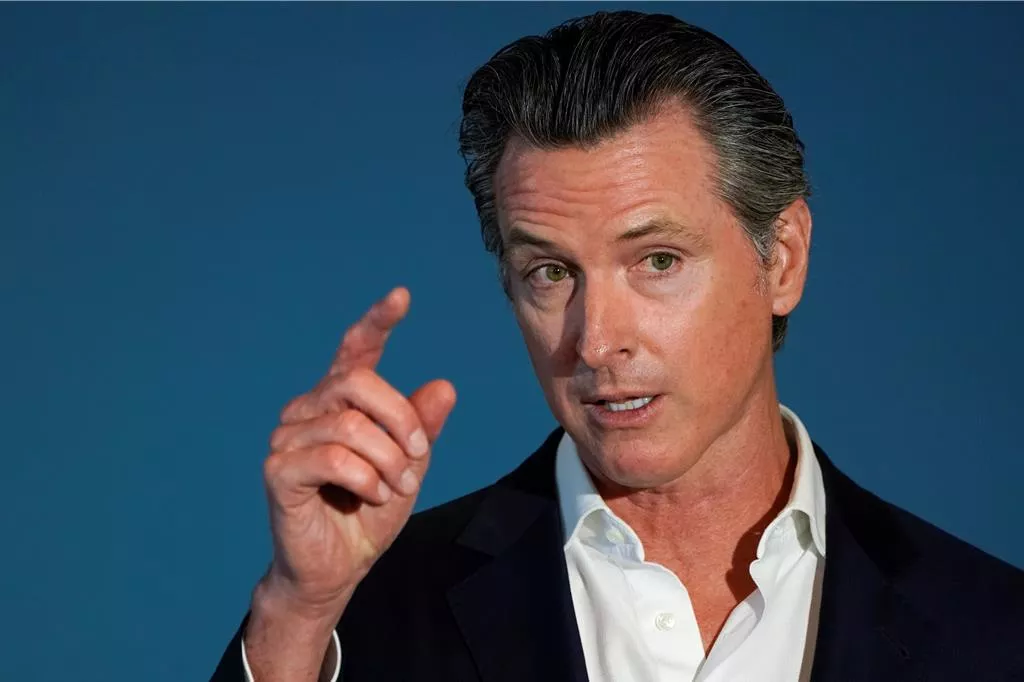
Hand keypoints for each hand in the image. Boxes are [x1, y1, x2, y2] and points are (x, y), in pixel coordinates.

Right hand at [257, 286, 456, 618]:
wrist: (338, 567)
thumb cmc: (369, 512)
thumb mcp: (410, 467)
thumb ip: (422, 427)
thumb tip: (443, 386)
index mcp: (340, 401)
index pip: (356, 350)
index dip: (376, 321)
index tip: (402, 296)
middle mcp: (309, 408)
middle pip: (358, 383)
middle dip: (401, 419)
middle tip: (418, 456)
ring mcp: (288, 436)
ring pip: (350, 424)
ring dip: (388, 460)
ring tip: (395, 487)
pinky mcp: (278, 469)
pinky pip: (331, 457)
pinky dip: (365, 479)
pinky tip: (372, 496)